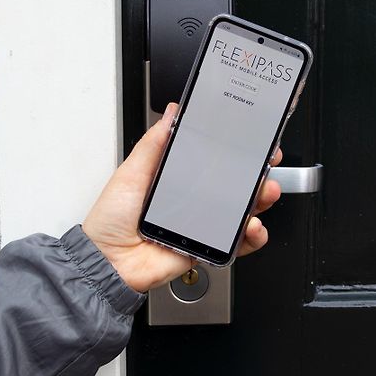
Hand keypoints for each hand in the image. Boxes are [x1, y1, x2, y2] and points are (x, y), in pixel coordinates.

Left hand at [83, 103, 281, 291]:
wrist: (108, 262)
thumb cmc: (112, 218)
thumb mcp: (132, 173)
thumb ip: (154, 144)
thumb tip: (172, 113)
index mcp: (179, 179)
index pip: (214, 162)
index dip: (236, 151)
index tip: (252, 140)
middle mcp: (194, 200)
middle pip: (234, 185)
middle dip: (256, 174)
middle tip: (267, 164)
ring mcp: (202, 224)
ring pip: (241, 211)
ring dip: (260, 200)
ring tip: (264, 192)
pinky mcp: (206, 246)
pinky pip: (236, 243)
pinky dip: (251, 236)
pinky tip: (252, 227)